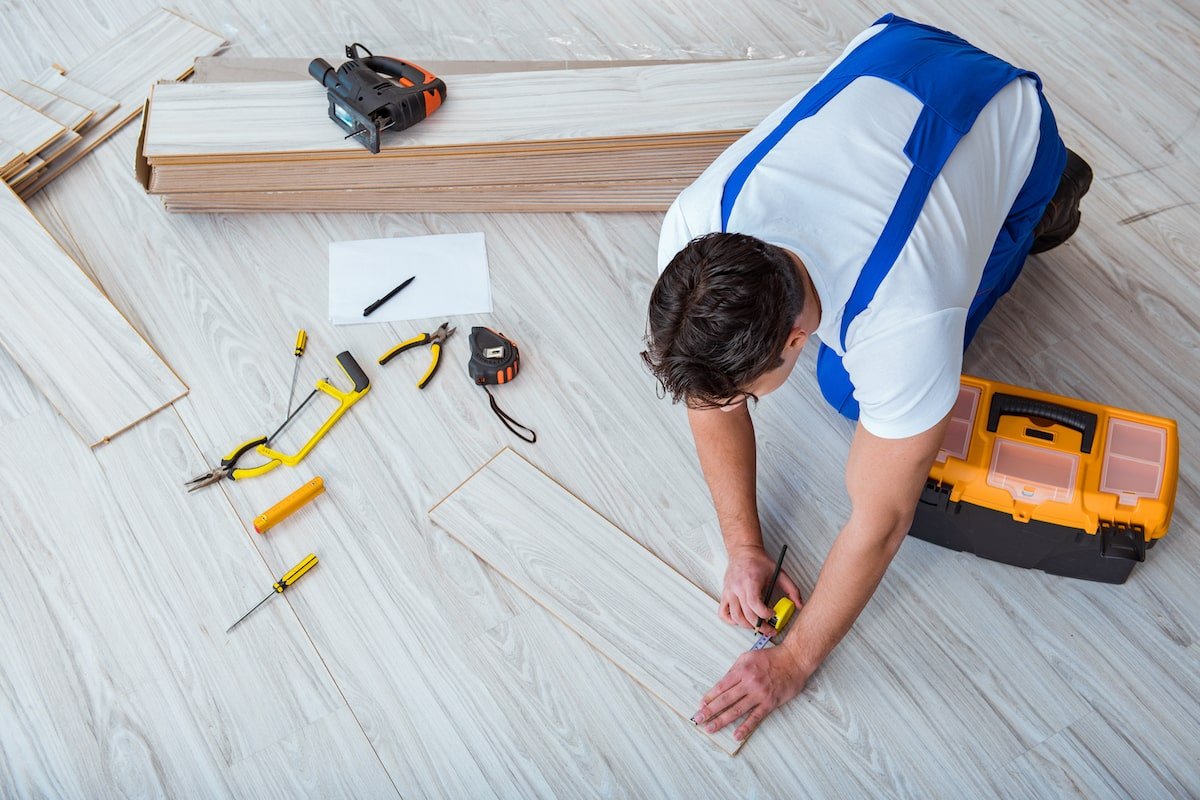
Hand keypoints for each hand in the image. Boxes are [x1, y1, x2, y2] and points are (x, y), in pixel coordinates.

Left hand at [694, 646, 809, 740]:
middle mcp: (748, 682)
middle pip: (725, 699)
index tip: (700, 705)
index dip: (709, 697)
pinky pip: (755, 717)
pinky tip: (736, 735)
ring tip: (710, 728)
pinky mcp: (770, 703)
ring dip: (722, 720)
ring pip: (737, 710)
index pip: (721, 686)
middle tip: (698, 719)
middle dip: (709, 711)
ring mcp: (759, 694)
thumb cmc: (771, 657)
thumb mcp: (748, 657)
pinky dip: (745, 727)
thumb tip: (723, 685)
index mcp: (741, 670)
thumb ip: (735, 670)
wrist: (794, 660)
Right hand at [720, 544, 801, 630]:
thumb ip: (792, 589)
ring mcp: (729, 592)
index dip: (765, 614)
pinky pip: (723, 613)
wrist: (743, 551)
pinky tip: (741, 620)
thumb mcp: (779, 573)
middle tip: (769, 629)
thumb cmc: (759, 561)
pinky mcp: (725, 594)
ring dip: (747, 626)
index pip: (755, 605)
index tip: (772, 614)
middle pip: (746, 615)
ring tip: (757, 626)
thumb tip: (798, 604)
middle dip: (760, 626)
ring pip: (736, 617)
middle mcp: (738, 588)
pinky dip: (731, 621)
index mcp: (751, 582)